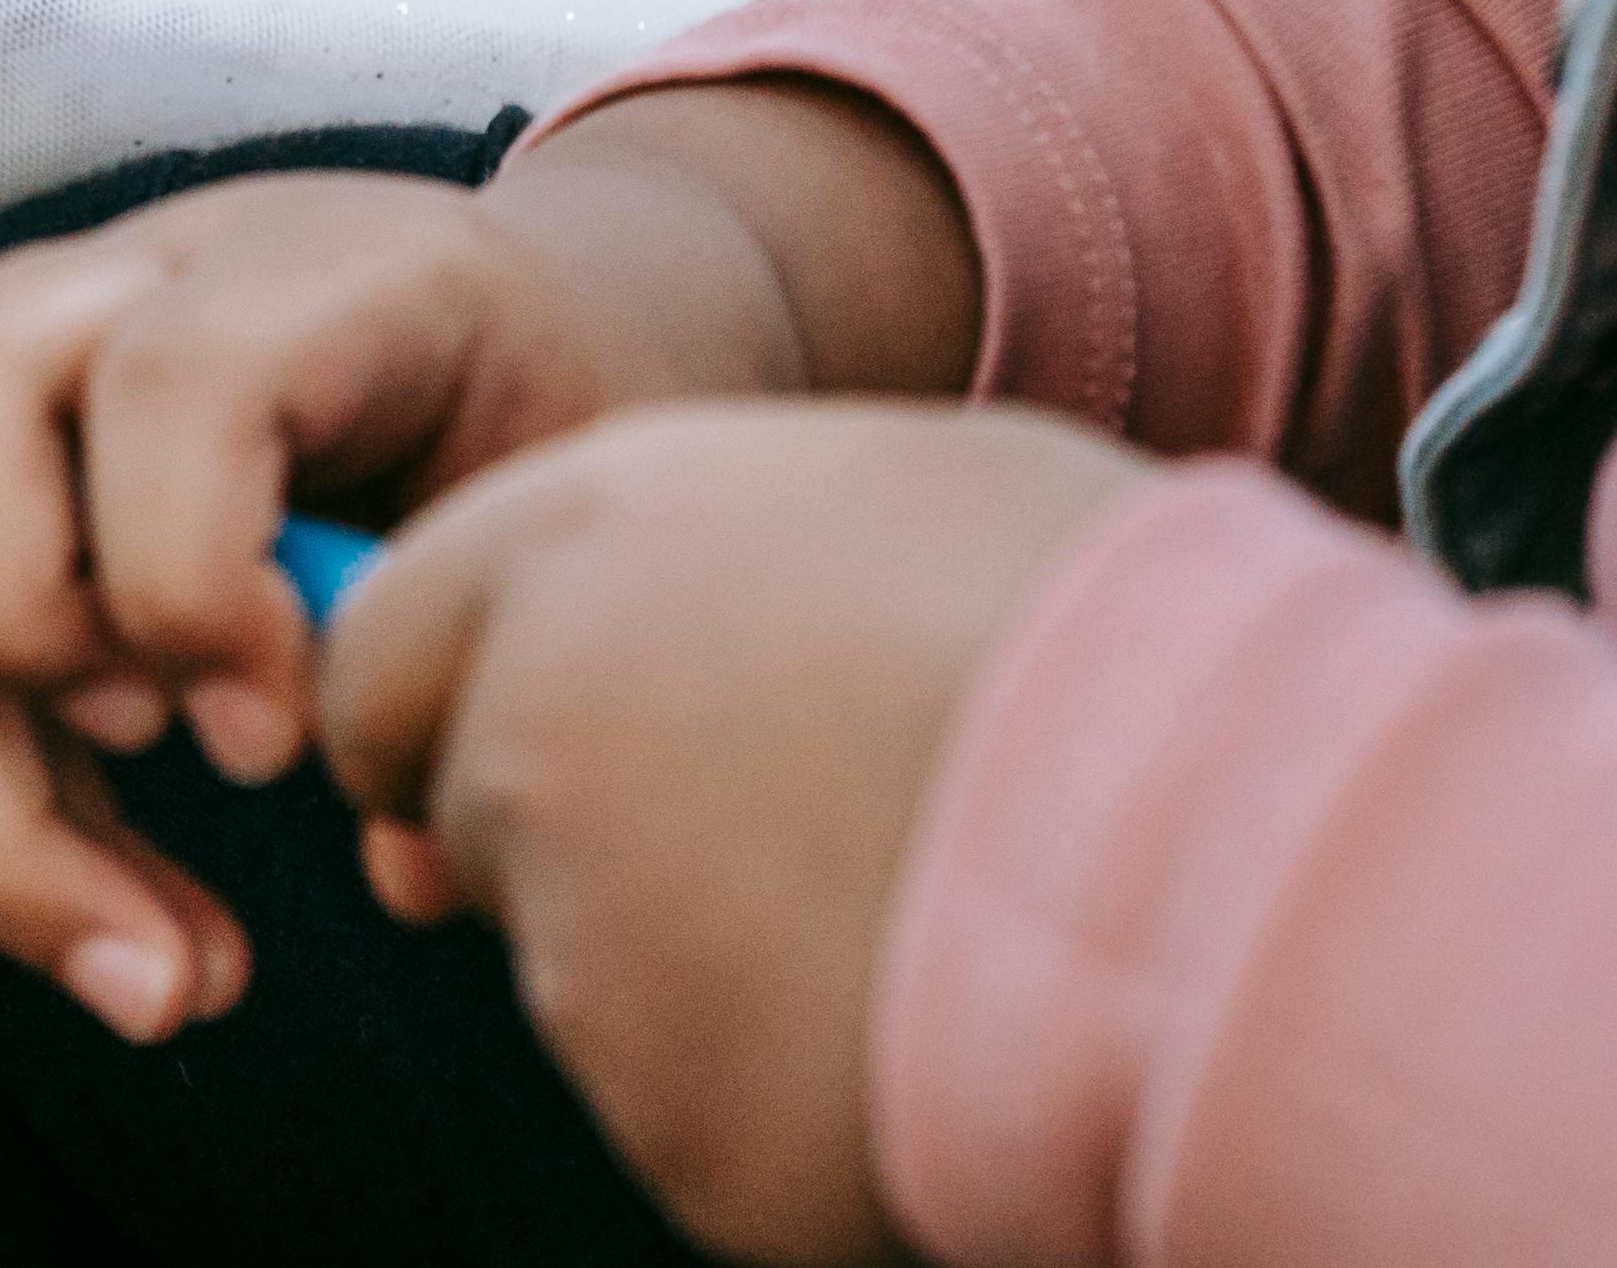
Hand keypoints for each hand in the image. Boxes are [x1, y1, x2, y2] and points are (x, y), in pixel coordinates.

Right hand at [0, 86, 978, 1042]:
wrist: (560, 333)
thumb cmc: (580, 415)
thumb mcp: (603, 496)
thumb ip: (517, 643)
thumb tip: (406, 864)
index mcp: (319, 264)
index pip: (172, 370)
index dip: (191, 568)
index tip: (280, 738)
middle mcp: (133, 288)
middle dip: (16, 631)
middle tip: (183, 766)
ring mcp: (40, 394)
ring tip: (164, 981)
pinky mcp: (2, 519)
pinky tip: (137, 943)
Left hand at [317, 403, 1152, 1266]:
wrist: (1234, 854)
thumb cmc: (1101, 628)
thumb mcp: (905, 482)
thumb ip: (731, 540)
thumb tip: (716, 582)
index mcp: (565, 555)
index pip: (382, 649)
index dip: (452, 695)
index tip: (539, 727)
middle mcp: (531, 750)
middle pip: (484, 817)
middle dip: (592, 832)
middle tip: (792, 823)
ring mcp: (593, 961)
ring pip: (600, 968)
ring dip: (711, 954)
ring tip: (914, 895)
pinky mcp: (677, 1133)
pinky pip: (702, 1105)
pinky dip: (790, 1080)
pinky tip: (928, 1010)